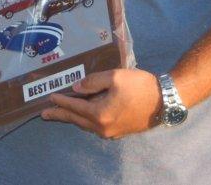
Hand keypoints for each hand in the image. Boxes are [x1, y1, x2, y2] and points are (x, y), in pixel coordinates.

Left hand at [42, 68, 161, 138]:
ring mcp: (112, 132)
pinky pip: (96, 127)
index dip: (61, 102)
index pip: (74, 107)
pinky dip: (85, 121)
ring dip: (73, 119)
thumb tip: (76, 88)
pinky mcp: (120, 132)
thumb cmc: (140, 86)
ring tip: (61, 114)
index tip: (49, 98)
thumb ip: (92, 82)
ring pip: (86, 125)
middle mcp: (103, 128)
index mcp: (100, 114)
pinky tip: (83, 116)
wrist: (165, 101)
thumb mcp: (114, 77)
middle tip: (45, 115)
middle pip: (77, 120)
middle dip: (60, 115)